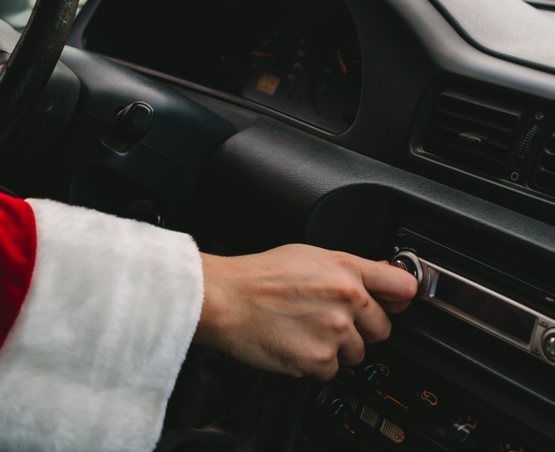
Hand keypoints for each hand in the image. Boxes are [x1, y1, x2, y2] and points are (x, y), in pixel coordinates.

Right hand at [194, 244, 417, 380]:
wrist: (223, 299)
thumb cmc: (255, 276)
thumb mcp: (306, 255)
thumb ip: (346, 267)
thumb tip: (376, 275)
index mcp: (346, 269)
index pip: (403, 286)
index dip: (400, 298)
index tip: (395, 304)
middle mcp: (347, 299)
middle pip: (384, 328)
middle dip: (361, 329)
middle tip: (327, 321)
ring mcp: (335, 331)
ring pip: (358, 354)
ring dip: (336, 349)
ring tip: (303, 331)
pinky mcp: (320, 360)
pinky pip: (332, 372)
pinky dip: (314, 365)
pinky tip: (294, 345)